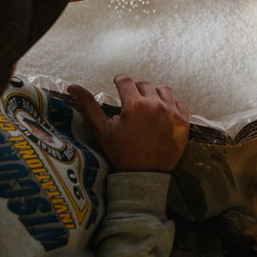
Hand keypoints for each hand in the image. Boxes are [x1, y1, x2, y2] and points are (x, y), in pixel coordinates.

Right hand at [68, 75, 189, 172]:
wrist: (144, 176)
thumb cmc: (121, 153)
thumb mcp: (102, 130)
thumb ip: (88, 106)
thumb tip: (72, 87)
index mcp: (134, 106)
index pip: (126, 81)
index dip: (119, 81)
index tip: (118, 85)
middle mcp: (155, 106)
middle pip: (144, 85)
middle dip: (136, 91)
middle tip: (131, 102)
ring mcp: (172, 113)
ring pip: (163, 90)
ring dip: (154, 95)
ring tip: (147, 107)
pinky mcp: (184, 122)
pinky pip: (179, 103)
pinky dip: (171, 105)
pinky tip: (162, 115)